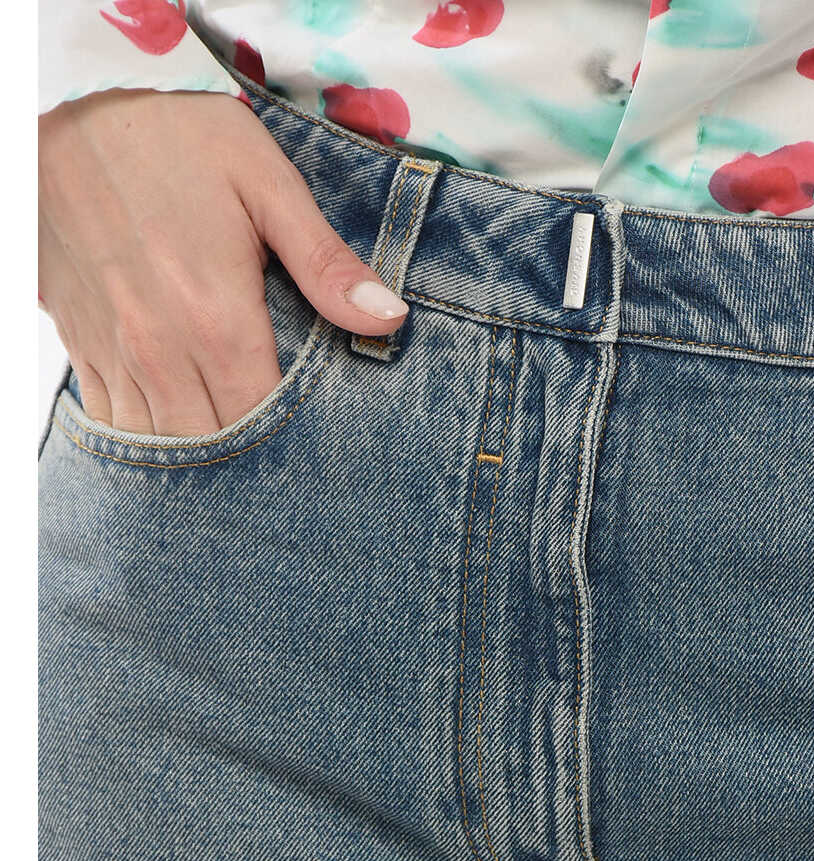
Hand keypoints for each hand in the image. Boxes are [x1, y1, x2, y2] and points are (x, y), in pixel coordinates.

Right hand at [38, 87, 407, 434]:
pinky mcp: (80, 342)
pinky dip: (143, 436)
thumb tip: (389, 319)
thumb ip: (325, 264)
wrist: (75, 99)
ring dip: (196, 455)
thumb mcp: (267, 183)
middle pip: (212, 448)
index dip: (294, 442)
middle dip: (248, 458)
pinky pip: (110, 421)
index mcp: (218, 318)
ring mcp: (114, 350)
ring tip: (233, 449)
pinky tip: (176, 424)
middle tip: (283, 452)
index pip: (263, 423)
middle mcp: (161, 348)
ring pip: (159, 445)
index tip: (318, 441)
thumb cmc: (180, 136)